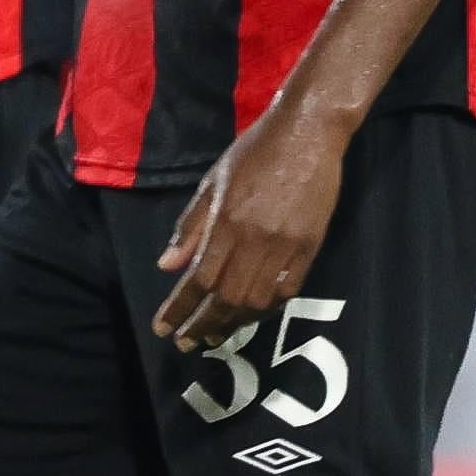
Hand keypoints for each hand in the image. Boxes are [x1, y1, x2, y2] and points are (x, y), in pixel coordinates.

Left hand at [151, 98, 348, 352]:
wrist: (308, 132)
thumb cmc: (254, 152)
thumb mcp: (211, 183)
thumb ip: (190, 227)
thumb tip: (166, 267)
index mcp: (226, 222)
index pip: (197, 279)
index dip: (179, 308)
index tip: (163, 329)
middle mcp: (255, 239)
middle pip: (225, 297)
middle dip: (203, 324)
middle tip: (186, 342)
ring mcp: (287, 244)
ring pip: (257, 299)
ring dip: (233, 322)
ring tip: (214, 335)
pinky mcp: (312, 244)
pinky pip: (289, 288)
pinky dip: (268, 307)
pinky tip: (251, 314)